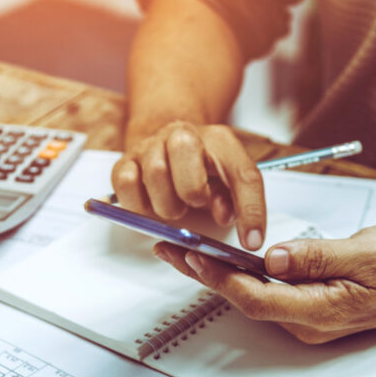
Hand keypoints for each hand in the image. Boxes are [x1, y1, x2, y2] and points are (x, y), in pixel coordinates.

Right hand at [112, 121, 265, 249]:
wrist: (169, 148)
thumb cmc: (203, 171)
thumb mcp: (228, 183)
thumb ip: (235, 201)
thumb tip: (224, 216)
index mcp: (220, 141)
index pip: (243, 174)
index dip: (250, 210)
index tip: (251, 242)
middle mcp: (183, 135)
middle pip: (185, 148)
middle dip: (192, 189)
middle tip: (194, 205)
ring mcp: (150, 146)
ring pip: (155, 171)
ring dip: (167, 203)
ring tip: (175, 208)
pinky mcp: (124, 162)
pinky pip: (125, 183)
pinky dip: (138, 204)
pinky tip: (151, 206)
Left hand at [153, 225, 375, 343]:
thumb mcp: (365, 253)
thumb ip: (316, 257)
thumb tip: (272, 258)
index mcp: (322, 311)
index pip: (258, 297)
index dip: (221, 278)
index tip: (192, 254)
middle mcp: (309, 322)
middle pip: (246, 300)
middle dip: (206, 274)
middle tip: (170, 248)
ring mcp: (308, 318)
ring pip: (253, 297)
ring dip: (219, 274)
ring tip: (185, 249)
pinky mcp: (309, 308)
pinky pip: (267, 293)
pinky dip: (241, 275)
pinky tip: (223, 258)